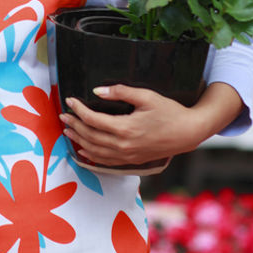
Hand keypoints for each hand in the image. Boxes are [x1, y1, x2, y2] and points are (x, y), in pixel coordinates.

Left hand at [59, 85, 204, 167]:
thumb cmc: (170, 112)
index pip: (93, 120)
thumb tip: (98, 91)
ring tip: (68, 131)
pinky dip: (92, 156)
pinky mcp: (132, 161)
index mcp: (126, 128)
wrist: (188, 133)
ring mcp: (128, 155)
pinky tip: (84, 150)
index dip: (78, 110)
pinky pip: (106, 162)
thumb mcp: (146, 96)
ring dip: (79, 140)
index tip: (70, 101)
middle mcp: (124, 145)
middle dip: (74, 125)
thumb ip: (121, 92)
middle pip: (90, 136)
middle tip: (64, 116)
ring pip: (95, 151)